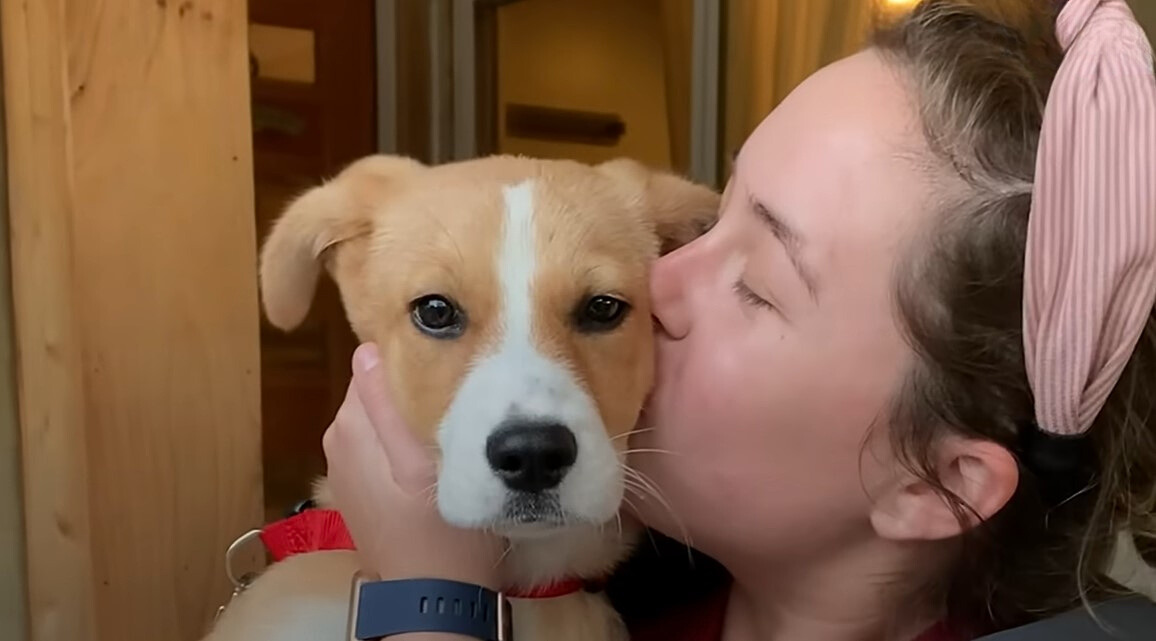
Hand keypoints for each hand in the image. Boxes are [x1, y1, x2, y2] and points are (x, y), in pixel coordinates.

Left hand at [321, 343, 504, 588]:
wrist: (433, 595)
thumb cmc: (441, 529)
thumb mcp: (422, 464)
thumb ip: (388, 408)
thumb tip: (367, 351)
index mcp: (349, 427)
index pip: (372, 367)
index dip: (408, 362)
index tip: (445, 371)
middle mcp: (337, 440)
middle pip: (376, 391)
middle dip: (409, 389)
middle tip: (454, 402)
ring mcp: (344, 465)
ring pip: (379, 417)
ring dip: (407, 415)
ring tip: (445, 428)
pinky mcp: (356, 485)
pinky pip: (378, 444)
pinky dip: (399, 443)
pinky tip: (426, 458)